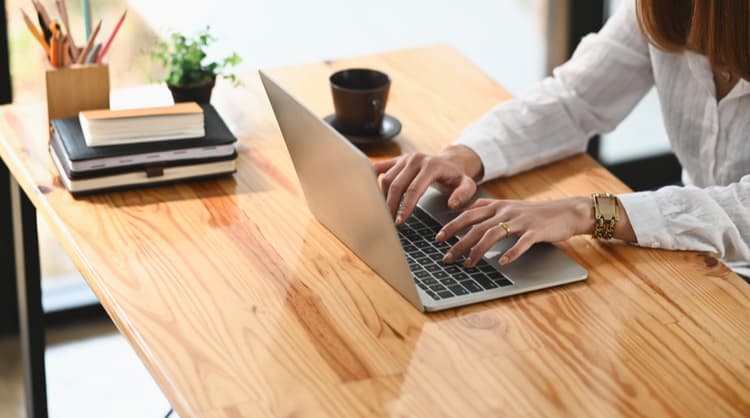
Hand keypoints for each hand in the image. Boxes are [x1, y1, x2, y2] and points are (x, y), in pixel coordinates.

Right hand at [373, 145, 483, 224]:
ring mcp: (404, 158)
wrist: (450, 162)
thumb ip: (463, 195)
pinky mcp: (397, 159)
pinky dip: (373, 180)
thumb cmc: (457, 177)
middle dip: (391, 205)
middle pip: (396, 185)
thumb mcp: (468, 185)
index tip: (399, 222)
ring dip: (383, 197)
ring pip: (386, 179)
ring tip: (385, 214)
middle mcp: (415, 159)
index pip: (413, 189)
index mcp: (431, 166)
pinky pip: (379, 168)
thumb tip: (452, 204)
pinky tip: (372, 195)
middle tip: (389, 223)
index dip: (405, 207)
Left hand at [436, 197, 593, 266]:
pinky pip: (522, 242)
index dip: (452, 226)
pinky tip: (502, 262)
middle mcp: (507, 211)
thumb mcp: (510, 206)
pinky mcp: (537, 231)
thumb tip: (468, 209)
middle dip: (459, 243)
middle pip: (477, 227)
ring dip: (478, 251)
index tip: (438, 238)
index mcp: (498, 205)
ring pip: (494, 234)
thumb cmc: (536, 213)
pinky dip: (511, 252)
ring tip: (468, 264)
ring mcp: (521, 220)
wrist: (568, 211)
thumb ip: (489, 207)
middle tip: (447, 257)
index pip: (469, 214)